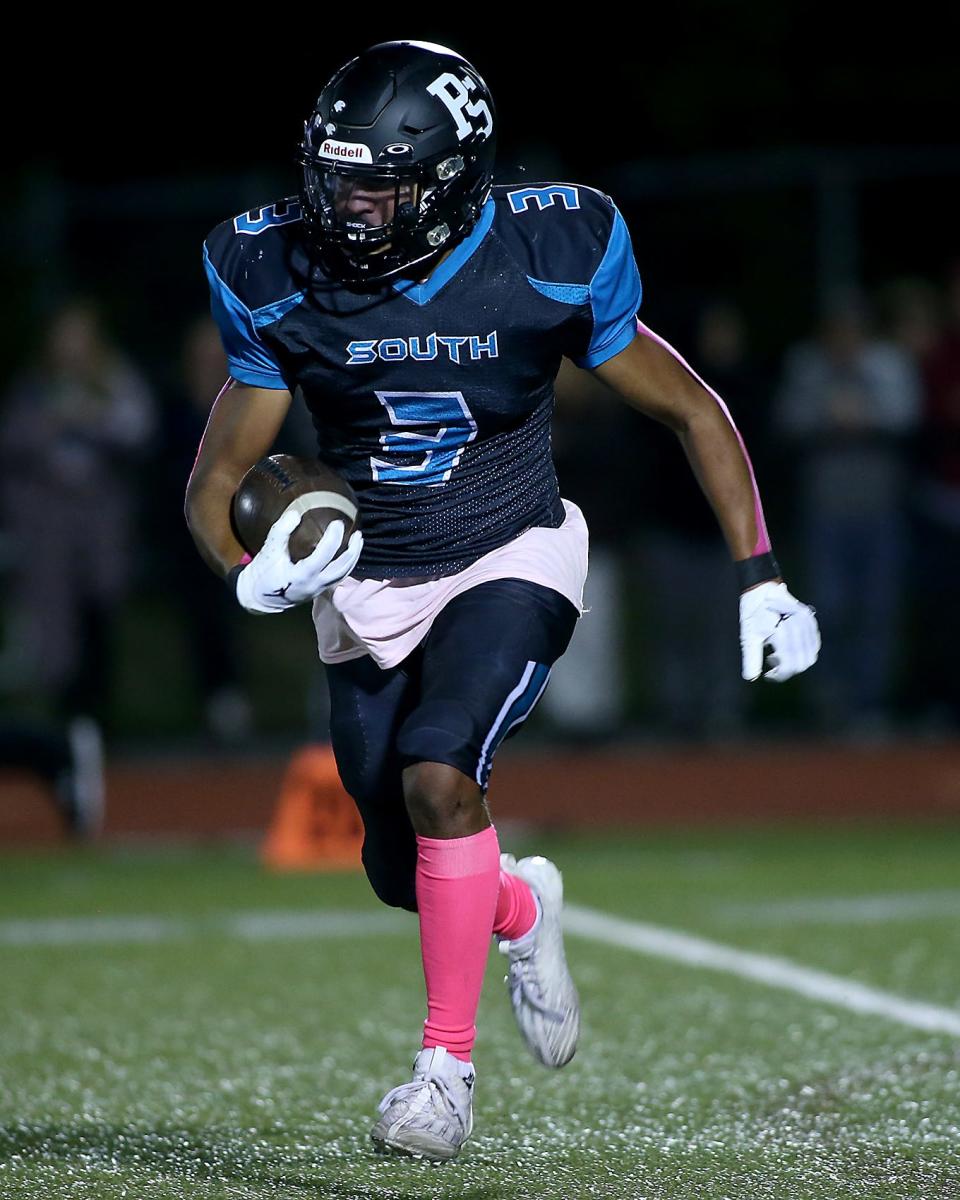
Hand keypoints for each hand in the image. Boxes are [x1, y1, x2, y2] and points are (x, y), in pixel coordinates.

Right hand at [233, 510, 362, 613]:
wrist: (258, 597)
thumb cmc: (263, 573)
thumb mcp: (268, 551)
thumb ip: (280, 532)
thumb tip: (296, 514)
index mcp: (301, 576)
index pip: (323, 556)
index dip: (333, 539)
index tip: (337, 523)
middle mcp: (314, 585)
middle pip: (341, 569)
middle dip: (352, 551)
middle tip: (357, 533)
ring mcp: (318, 589)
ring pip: (342, 575)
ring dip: (353, 558)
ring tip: (358, 541)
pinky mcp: (319, 590)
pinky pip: (337, 577)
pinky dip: (346, 564)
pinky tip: (348, 552)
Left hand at [739, 581, 819, 682]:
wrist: (762, 589)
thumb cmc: (753, 613)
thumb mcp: (749, 636)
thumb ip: (751, 658)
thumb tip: (750, 677)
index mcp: (785, 631)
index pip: (789, 665)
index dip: (780, 675)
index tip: (768, 675)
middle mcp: (801, 627)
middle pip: (802, 663)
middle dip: (787, 668)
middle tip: (771, 660)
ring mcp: (809, 624)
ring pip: (809, 657)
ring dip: (795, 660)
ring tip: (778, 651)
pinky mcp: (812, 622)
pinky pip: (813, 646)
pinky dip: (802, 652)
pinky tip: (788, 647)